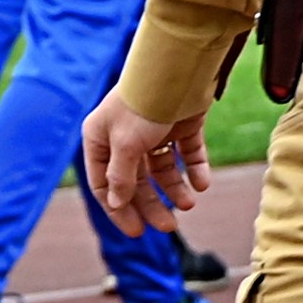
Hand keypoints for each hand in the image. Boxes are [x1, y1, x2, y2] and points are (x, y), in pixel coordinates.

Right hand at [84, 95, 209, 236]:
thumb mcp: (126, 146)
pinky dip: (195, 169)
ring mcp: (154, 130)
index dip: (120, 209)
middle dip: (152, 205)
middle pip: (136, 181)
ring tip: (189, 204)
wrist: (178, 71)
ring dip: (175, 189)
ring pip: (163, 169)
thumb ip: (121, 177)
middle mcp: (124, 136)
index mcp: (100, 139)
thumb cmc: (143, 106)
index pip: (105, 184)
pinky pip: (188, 153)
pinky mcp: (181, 124)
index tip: (137, 231)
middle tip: (169, 227)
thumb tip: (117, 203)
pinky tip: (202, 184)